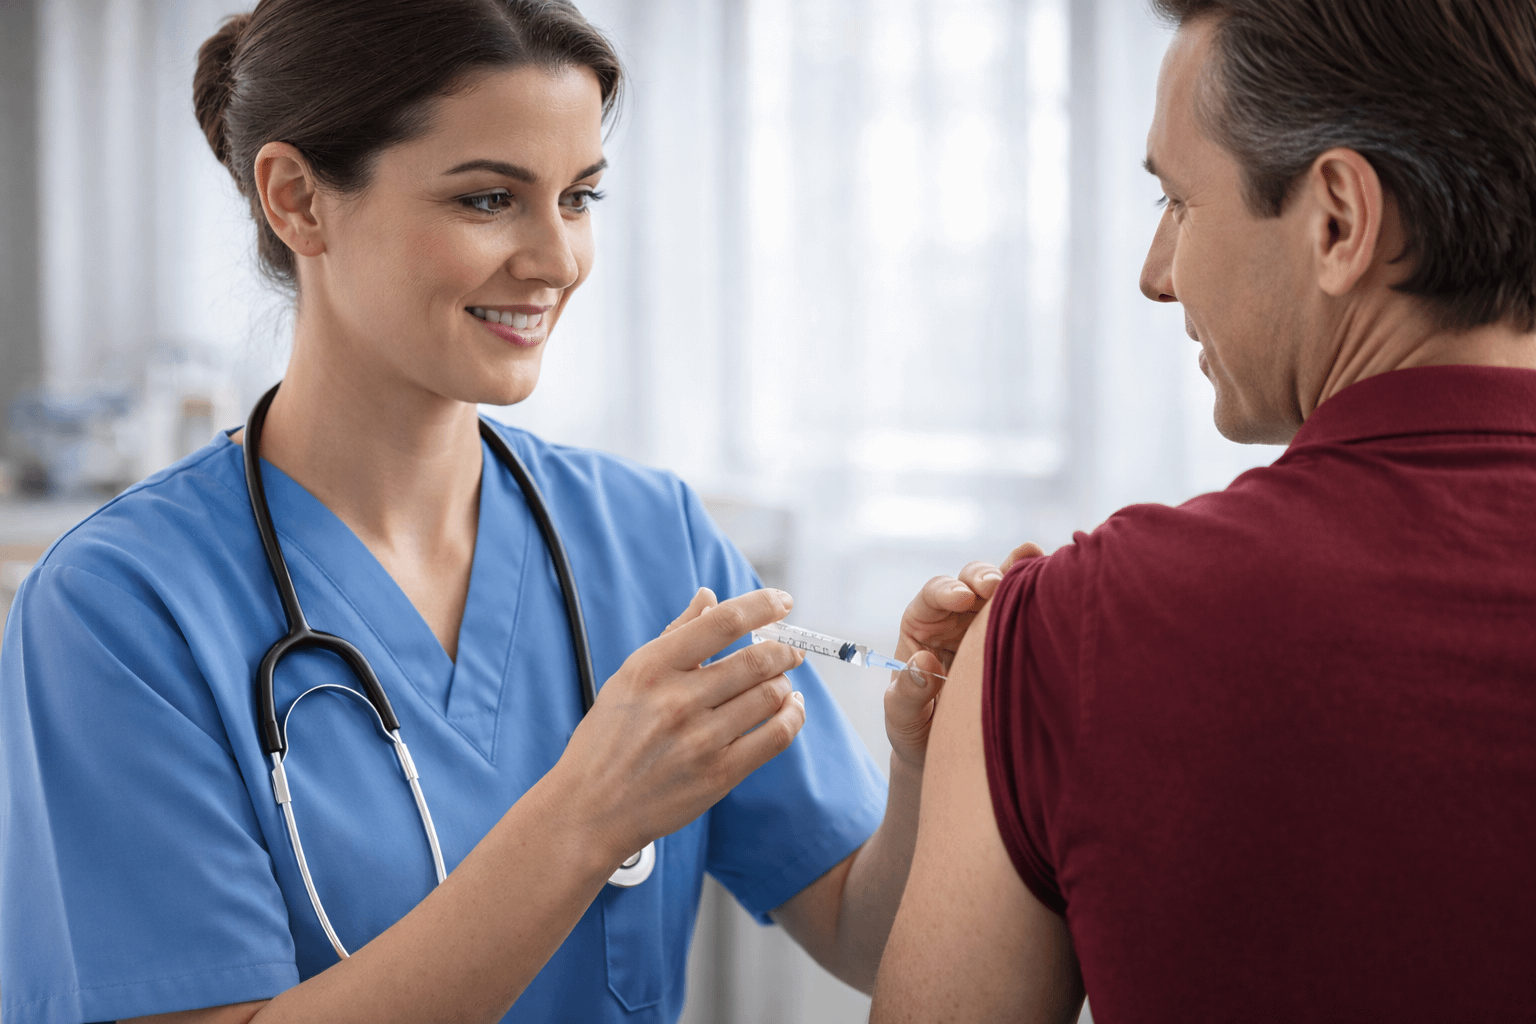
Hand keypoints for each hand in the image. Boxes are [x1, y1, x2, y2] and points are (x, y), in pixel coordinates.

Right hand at [555, 587, 807, 867]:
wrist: (590, 809)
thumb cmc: (609, 738)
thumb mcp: (630, 677)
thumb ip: (675, 635)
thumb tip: (709, 596)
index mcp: (651, 667)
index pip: (722, 622)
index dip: (761, 606)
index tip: (783, 601)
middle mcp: (677, 700)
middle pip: (756, 660)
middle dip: (783, 649)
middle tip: (791, 649)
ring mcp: (700, 739)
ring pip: (770, 695)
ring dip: (784, 682)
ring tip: (782, 681)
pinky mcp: (719, 774)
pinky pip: (775, 736)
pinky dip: (792, 715)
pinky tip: (790, 707)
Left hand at [885, 542, 1044, 769]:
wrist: (948, 751)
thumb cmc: (915, 729)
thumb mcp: (901, 717)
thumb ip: (907, 692)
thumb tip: (924, 663)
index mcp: (922, 626)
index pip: (932, 596)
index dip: (946, 591)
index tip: (962, 598)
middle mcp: (955, 618)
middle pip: (970, 582)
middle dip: (985, 577)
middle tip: (996, 585)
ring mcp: (986, 624)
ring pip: (1004, 589)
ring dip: (1019, 577)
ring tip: (1037, 571)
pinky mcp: (1013, 636)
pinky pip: (1026, 609)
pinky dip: (1039, 592)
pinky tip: (1055, 583)